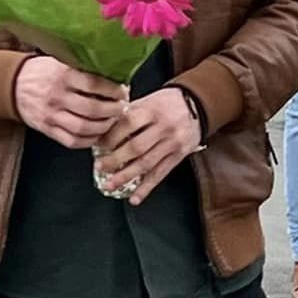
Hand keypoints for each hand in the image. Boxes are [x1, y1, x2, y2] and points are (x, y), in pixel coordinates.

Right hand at [14, 56, 127, 149]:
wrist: (12, 84)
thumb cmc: (43, 72)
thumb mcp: (61, 62)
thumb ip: (83, 69)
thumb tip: (115, 75)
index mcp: (63, 76)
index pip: (94, 84)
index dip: (114, 90)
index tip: (123, 92)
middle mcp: (57, 96)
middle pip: (93, 109)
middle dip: (113, 111)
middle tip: (122, 108)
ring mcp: (51, 115)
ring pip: (84, 128)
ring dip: (104, 127)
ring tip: (112, 121)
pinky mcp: (47, 129)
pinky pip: (72, 141)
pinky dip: (89, 140)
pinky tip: (97, 134)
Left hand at [92, 88, 201, 205]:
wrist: (199, 103)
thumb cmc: (168, 102)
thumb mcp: (148, 100)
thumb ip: (129, 113)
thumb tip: (104, 131)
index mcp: (152, 110)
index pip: (127, 124)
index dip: (111, 137)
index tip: (98, 145)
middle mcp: (164, 127)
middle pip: (136, 147)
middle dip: (115, 160)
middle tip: (100, 167)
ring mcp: (173, 143)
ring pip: (146, 163)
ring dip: (126, 176)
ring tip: (110, 185)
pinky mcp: (179, 155)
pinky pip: (160, 173)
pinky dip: (146, 187)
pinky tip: (135, 198)